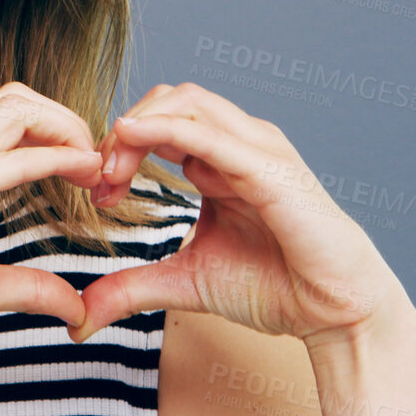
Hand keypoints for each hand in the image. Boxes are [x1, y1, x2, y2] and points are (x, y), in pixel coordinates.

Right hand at [0, 82, 104, 353]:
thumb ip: (28, 287)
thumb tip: (75, 308)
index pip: (4, 113)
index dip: (52, 130)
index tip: (84, 167)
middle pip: (17, 97)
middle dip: (65, 119)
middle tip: (95, 161)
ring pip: (17, 106)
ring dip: (65, 128)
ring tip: (91, 165)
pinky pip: (19, 155)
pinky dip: (59, 157)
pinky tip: (84, 173)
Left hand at [74, 82, 407, 344]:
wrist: (334, 312)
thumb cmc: (276, 286)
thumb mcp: (186, 282)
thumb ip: (134, 286)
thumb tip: (81, 314)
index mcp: (220, 160)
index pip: (158, 122)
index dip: (119, 146)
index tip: (97, 192)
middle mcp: (239, 143)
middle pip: (167, 101)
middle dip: (122, 130)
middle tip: (99, 179)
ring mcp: (257, 150)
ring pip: (187, 102)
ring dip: (137, 125)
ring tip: (112, 169)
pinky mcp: (269, 169)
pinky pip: (210, 135)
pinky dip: (165, 130)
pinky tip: (131, 138)